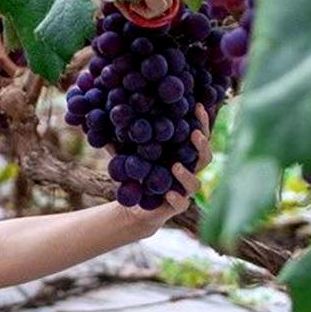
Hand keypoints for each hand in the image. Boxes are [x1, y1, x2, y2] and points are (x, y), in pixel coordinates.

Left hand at [124, 104, 212, 235]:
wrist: (133, 205)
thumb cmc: (135, 173)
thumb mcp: (128, 152)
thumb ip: (121, 137)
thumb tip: (106, 115)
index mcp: (181, 154)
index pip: (198, 135)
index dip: (201, 121)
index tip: (197, 105)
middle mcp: (187, 171)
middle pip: (205, 157)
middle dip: (202, 145)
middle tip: (194, 133)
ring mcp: (183, 190)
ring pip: (195, 183)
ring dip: (187, 174)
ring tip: (175, 166)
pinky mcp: (176, 206)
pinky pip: (182, 203)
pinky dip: (176, 198)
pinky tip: (168, 193)